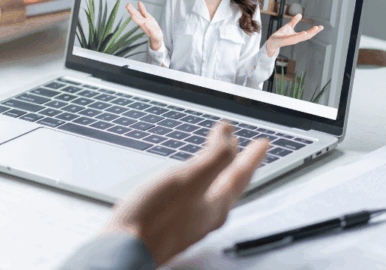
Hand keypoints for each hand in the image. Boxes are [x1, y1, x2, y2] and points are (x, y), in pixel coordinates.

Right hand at [102, 121, 268, 265]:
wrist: (123, 249)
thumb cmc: (154, 217)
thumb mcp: (190, 179)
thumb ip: (214, 156)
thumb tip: (230, 135)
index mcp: (215, 206)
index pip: (240, 176)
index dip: (252, 156)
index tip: (263, 143)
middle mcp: (205, 217)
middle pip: (230, 186)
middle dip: (238, 166)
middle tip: (246, 151)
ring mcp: (187, 223)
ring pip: (212, 193)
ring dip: (219, 173)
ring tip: (220, 162)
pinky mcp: (169, 225)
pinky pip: (193, 199)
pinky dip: (198, 183)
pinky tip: (187, 183)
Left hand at [125, 1, 163, 51]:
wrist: (156, 34)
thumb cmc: (154, 34)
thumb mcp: (153, 32)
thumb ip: (149, 27)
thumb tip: (145, 23)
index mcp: (144, 26)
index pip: (139, 21)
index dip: (135, 18)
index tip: (131, 15)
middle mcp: (142, 22)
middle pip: (136, 16)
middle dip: (132, 11)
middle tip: (127, 6)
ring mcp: (144, 19)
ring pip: (138, 13)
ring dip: (133, 9)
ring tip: (128, 4)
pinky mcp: (147, 17)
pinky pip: (144, 11)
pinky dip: (141, 7)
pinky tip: (139, 2)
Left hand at [265, 14, 322, 56]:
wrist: (272, 40)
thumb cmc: (281, 34)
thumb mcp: (289, 26)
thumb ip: (294, 21)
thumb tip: (300, 14)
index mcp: (298, 36)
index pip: (308, 34)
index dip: (315, 31)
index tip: (321, 27)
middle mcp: (296, 39)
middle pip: (307, 36)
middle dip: (314, 32)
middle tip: (321, 27)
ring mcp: (292, 40)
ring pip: (302, 37)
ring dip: (309, 33)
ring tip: (315, 28)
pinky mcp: (286, 40)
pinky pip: (294, 38)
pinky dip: (299, 36)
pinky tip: (304, 32)